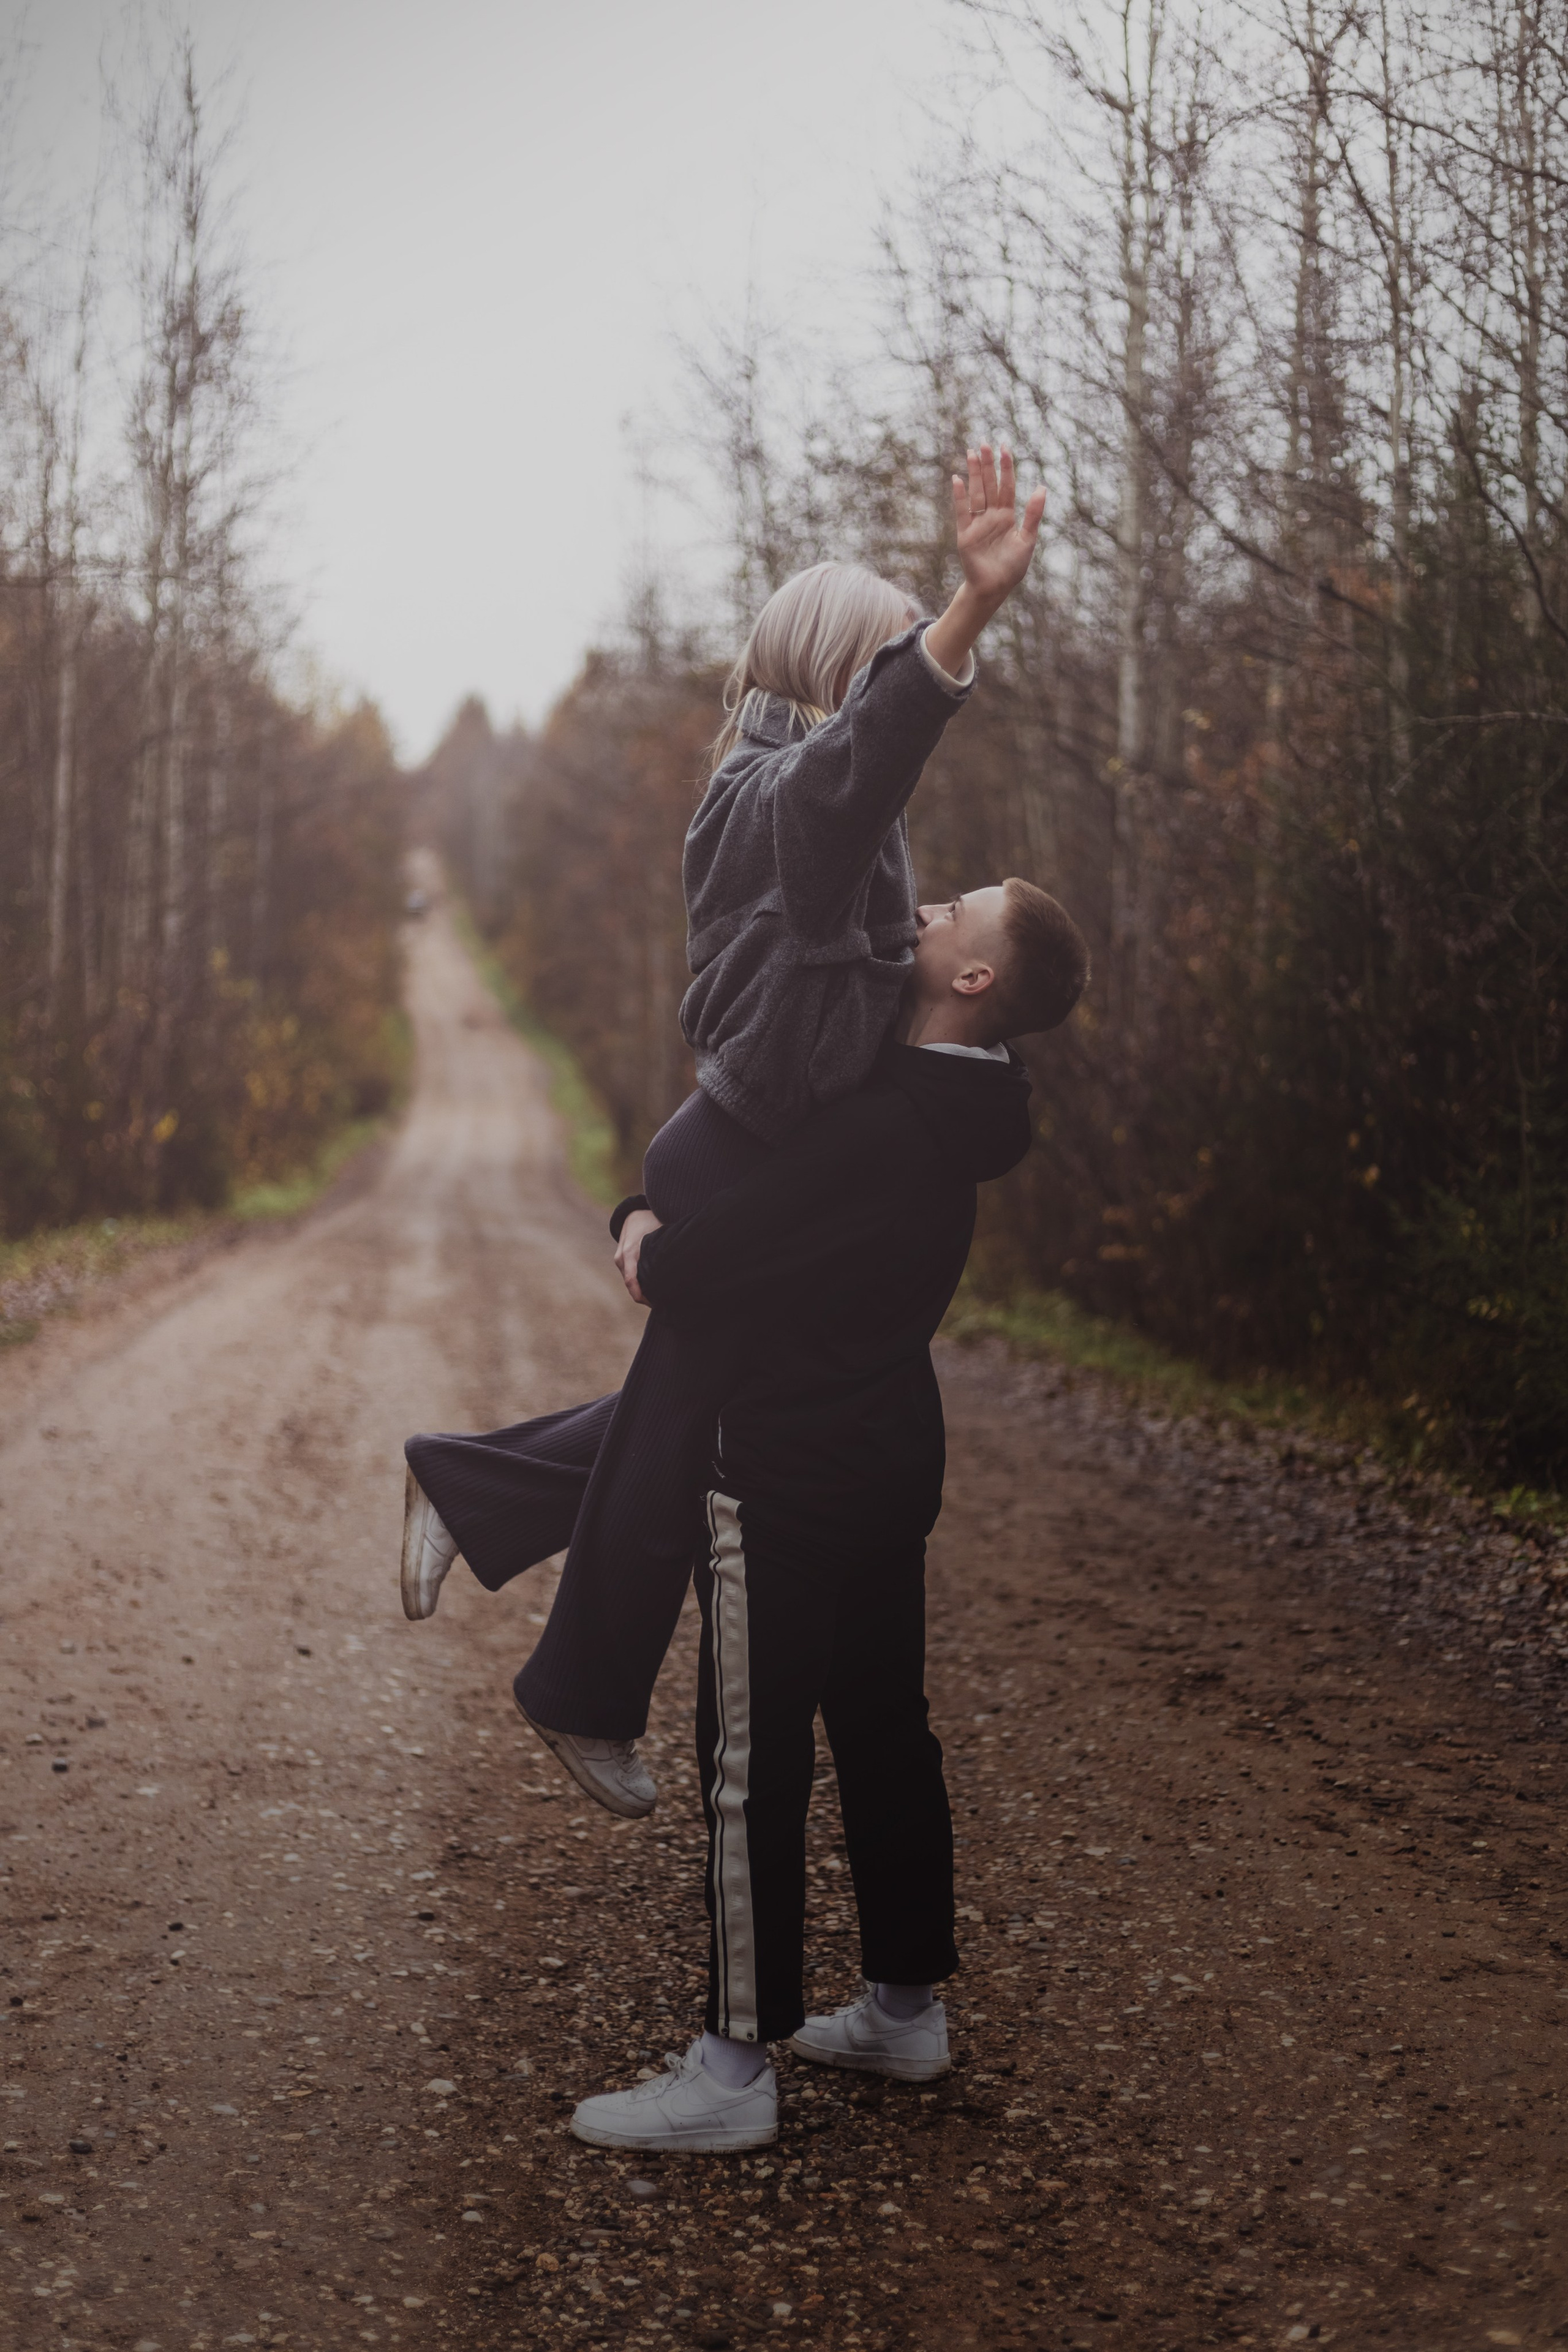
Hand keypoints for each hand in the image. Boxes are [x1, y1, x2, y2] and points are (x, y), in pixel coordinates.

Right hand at [614, 1208, 662, 1305]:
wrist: (634, 1213)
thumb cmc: (650, 1220)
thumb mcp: (660, 1231)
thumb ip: (667, 1247)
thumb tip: (683, 1259)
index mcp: (630, 1251)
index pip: (631, 1280)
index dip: (641, 1295)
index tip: (655, 1304)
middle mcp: (621, 1258)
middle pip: (631, 1286)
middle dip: (645, 1297)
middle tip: (664, 1303)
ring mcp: (619, 1260)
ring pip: (631, 1283)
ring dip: (643, 1291)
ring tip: (661, 1297)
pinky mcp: (621, 1262)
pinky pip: (630, 1277)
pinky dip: (640, 1284)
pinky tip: (654, 1288)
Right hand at [953, 443, 1045, 610]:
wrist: (994, 588)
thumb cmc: (1012, 567)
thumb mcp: (1027, 539)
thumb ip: (1033, 514)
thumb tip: (1042, 488)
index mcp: (1007, 516)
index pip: (1006, 486)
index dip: (1006, 468)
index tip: (1004, 448)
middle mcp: (991, 516)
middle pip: (989, 485)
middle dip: (987, 465)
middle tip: (984, 443)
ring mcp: (977, 523)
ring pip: (976, 493)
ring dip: (974, 474)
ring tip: (971, 453)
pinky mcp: (965, 534)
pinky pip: (962, 511)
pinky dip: (959, 496)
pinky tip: (958, 479)